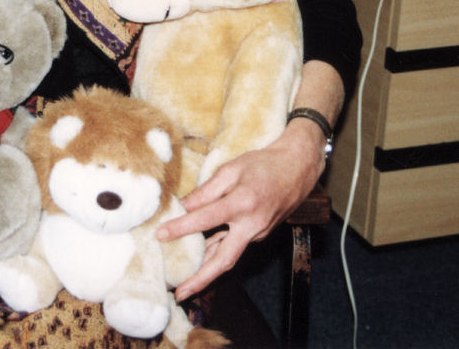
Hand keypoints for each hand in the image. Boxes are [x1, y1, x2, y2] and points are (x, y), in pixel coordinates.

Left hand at [157, 119, 326, 301]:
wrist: (298, 168)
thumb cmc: (263, 164)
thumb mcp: (232, 169)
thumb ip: (207, 190)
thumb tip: (183, 206)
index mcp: (243, 203)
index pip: (205, 220)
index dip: (181, 228)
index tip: (160, 235)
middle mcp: (252, 225)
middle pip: (224, 259)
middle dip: (201, 279)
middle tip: (180, 294)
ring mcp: (258, 233)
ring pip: (229, 257)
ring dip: (207, 272)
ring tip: (185, 286)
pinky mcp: (260, 234)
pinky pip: (235, 247)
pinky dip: (217, 254)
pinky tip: (201, 259)